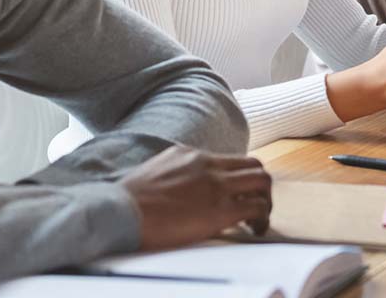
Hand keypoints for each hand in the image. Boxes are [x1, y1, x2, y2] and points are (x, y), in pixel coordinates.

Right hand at [119, 146, 271, 250]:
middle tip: (256, 204)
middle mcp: (209, 165)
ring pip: (262, 181)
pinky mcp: (220, 210)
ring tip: (258, 219)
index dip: (239, 177)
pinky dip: (262, 218)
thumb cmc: (127, 200)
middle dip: (260, 185)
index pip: (230, 159)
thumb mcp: (155, 171)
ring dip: (266, 200)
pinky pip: (256, 208)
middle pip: (254, 165)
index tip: (237, 193)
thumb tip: (180, 185)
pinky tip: (254, 230)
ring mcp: (217, 186)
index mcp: (190, 154)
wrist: (119, 211)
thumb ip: (174, 173)